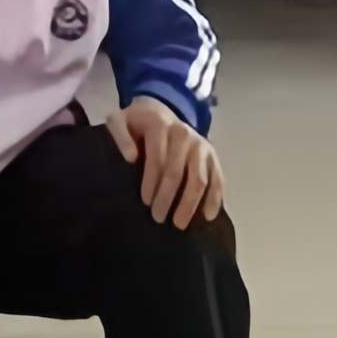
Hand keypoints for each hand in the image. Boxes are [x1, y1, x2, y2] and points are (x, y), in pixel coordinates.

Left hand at [110, 95, 221, 227]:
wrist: (160, 113)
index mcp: (161, 126)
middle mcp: (184, 134)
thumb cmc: (136, 124)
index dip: (151, 183)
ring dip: (190, 204)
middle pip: (177, 172)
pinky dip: (214, 198)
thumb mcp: (119, 121)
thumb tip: (131, 158)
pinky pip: (217, 179)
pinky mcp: (213, 156)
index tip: (145, 203)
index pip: (157, 159)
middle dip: (168, 198)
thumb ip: (119, 135)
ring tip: (179, 224)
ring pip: (199, 179)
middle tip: (159, 219)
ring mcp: (202, 146)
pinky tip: (207, 216)